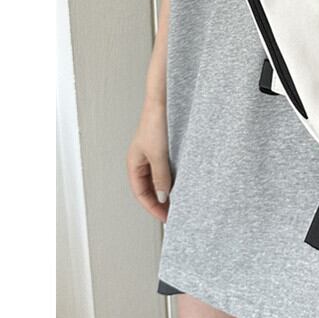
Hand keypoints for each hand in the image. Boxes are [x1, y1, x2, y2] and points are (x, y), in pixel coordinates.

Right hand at [127, 97, 171, 221]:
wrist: (163, 100)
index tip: (166, 217)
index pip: (141, 193)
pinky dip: (174, 178)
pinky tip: (184, 182)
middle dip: (160, 202)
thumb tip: (163, 198)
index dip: (153, 207)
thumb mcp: (158, 154)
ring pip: (159, 179)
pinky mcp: (165, 147)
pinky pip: (168, 168)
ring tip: (181, 200)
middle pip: (149, 188)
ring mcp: (154, 154)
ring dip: (168, 190)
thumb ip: (161, 177)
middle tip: (175, 213)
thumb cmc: (155, 122)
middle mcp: (142, 160)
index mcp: (134, 163)